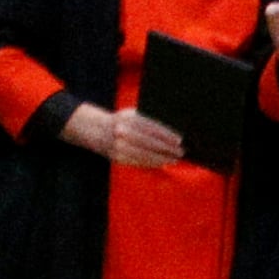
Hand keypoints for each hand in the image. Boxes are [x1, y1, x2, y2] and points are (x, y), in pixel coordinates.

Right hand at [65, 105, 184, 167]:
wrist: (97, 130)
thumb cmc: (122, 122)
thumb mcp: (133, 115)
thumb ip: (148, 122)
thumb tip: (171, 133)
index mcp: (128, 119)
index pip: (151, 128)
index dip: (167, 135)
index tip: (179, 140)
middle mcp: (122, 132)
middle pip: (149, 142)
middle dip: (167, 148)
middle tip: (180, 152)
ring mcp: (118, 145)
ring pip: (144, 154)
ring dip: (161, 158)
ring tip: (174, 159)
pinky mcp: (117, 157)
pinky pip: (137, 161)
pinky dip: (151, 163)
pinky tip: (161, 163)